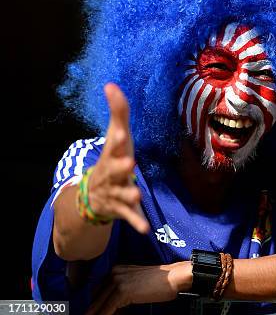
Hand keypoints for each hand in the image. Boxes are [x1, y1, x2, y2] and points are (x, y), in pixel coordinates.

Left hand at [83, 262, 191, 314]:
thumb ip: (122, 292)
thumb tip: (111, 308)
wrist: (174, 277)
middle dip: (88, 311)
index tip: (86, 314)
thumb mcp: (137, 284)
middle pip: (96, 296)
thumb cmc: (161, 282)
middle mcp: (114, 273)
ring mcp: (117, 281)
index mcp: (117, 269)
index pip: (98, 289)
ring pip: (98, 304)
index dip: (91, 303)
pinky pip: (106, 310)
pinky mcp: (122, 291)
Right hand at [87, 83, 148, 233]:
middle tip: (130, 163)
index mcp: (112, 154)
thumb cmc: (112, 158)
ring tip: (136, 194)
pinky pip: (129, 216)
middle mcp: (110, 172)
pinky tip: (146, 229)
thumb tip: (111, 85)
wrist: (92, 195)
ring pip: (121, 192)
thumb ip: (118, 112)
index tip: (120, 132)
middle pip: (115, 169)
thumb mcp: (116, 136)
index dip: (116, 139)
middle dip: (120, 166)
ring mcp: (114, 191)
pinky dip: (136, 221)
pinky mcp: (121, 208)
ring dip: (129, 193)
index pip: (113, 145)